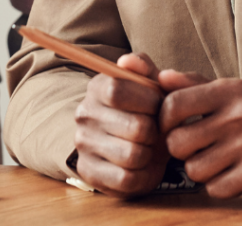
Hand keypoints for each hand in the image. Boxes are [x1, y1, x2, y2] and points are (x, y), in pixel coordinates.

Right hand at [73, 53, 168, 195]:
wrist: (129, 142)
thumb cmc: (143, 110)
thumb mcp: (147, 84)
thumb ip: (143, 67)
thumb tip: (128, 61)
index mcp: (96, 87)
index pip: (118, 91)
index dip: (147, 101)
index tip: (157, 105)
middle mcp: (84, 114)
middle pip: (135, 127)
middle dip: (155, 131)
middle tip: (155, 131)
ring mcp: (84, 144)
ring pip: (133, 155)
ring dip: (149, 154)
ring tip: (148, 147)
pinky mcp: (89, 172)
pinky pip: (127, 180)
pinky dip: (143, 176)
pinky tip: (141, 166)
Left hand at [158, 71, 241, 199]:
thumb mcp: (234, 94)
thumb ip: (195, 84)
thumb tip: (161, 77)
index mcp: (229, 90)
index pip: (174, 104)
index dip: (164, 122)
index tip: (172, 130)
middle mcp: (240, 113)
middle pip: (178, 142)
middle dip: (181, 153)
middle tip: (195, 151)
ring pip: (195, 170)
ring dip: (202, 172)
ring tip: (218, 163)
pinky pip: (217, 189)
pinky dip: (220, 187)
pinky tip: (235, 177)